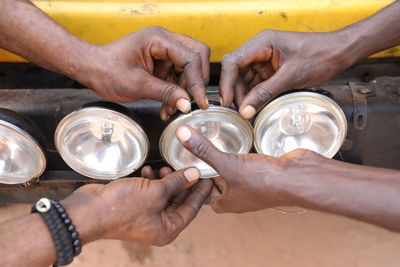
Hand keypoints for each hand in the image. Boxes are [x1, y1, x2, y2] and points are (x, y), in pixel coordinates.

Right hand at [61, 167, 211, 245]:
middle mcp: (159, 225)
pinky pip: (150, 193)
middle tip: (189, 166)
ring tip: (164, 167)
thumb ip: (177, 182)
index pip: (192, 208)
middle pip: (179, 201)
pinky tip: (147, 170)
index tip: (208, 176)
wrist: (89, 211)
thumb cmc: (122, 207)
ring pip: (164, 195)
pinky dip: (151, 181)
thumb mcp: (155, 192)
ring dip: (165, 180)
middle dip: (182, 183)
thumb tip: (194, 173)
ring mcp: (146, 216)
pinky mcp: (135, 206)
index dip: (200, 191)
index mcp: (168, 229)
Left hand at [76, 26, 209, 119]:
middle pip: (196, 57)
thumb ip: (165, 93)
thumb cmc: (106, 70)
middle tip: (192, 102)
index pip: (190, 58)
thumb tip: (186, 104)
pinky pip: (178, 76)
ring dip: (184, 91)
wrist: (91, 69)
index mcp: (159, 39)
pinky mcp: (162, 63)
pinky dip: (176, 92)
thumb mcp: (136, 85)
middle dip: (196, 82)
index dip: (197, 82)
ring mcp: (164, 51)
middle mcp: (165, 41)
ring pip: (189, 69)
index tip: (200, 102)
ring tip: (172, 109)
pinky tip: (167, 107)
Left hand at [175, 125, 323, 212]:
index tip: (185, 166)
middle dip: (207, 168)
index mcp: (227, 203)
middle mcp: (239, 196)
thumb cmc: (265, 181)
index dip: (193, 182)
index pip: (203, 195)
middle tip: (195, 151)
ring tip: (212, 143)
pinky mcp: (264, 172)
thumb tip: (181, 135)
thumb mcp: (227, 164)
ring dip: (224, 159)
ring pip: (232, 171)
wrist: (300, 178)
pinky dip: (241, 153)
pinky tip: (236, 141)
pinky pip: (247, 163)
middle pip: (217, 182)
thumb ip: (204, 150)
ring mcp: (253, 185)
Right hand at [219, 30, 355, 118]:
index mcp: (262, 42)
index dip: (226, 82)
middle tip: (240, 111)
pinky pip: (256, 84)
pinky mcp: (271, 70)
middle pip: (236, 72)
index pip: (233, 61)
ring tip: (248, 113)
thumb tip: (246, 110)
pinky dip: (255, 96)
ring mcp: (264, 60)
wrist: (340, 53)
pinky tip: (256, 107)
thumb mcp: (291, 76)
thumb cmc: (321, 54)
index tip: (226, 101)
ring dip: (245, 96)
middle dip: (236, 92)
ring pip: (244, 80)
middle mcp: (259, 49)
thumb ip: (266, 93)